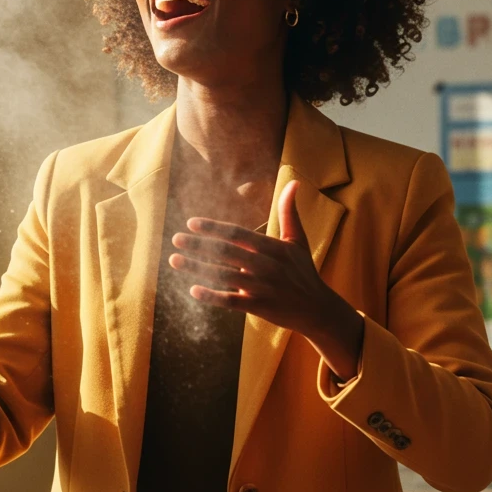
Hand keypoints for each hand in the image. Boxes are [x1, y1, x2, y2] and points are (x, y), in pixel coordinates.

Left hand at [168, 179, 330, 335]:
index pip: (238, 234)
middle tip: (176, 239)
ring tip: (174, 260)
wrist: (317, 309)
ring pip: (224, 276)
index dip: (214, 228)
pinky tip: (193, 290)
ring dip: (197, 267)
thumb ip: (290, 212)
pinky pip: (231, 301)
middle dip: (198, 245)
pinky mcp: (259, 306)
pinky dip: (212, 296)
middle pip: (226, 253)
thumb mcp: (298, 240)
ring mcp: (262, 287)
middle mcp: (267, 266)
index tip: (191, 223)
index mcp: (273, 247)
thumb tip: (294, 182)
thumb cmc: (304, 271)